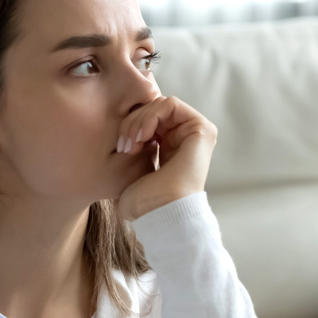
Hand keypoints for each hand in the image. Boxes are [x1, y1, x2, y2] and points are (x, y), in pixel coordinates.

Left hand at [114, 95, 217, 221]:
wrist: (160, 213)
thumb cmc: (143, 201)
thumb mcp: (130, 167)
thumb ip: (131, 144)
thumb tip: (116, 128)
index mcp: (169, 145)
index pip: (145, 116)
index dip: (129, 125)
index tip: (120, 148)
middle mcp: (183, 137)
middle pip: (151, 108)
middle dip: (132, 122)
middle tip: (124, 145)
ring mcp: (194, 132)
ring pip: (158, 104)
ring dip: (138, 120)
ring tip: (131, 144)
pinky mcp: (202, 129)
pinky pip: (170, 104)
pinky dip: (150, 116)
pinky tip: (142, 137)